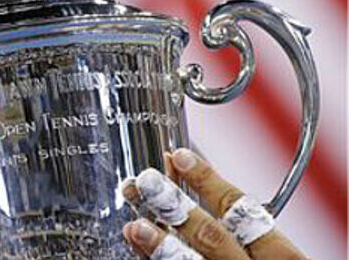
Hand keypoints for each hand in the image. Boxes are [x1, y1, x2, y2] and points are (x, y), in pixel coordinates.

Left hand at [121, 148, 306, 258]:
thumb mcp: (270, 258)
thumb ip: (244, 235)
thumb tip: (186, 184)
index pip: (244, 212)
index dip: (210, 181)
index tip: (179, 156)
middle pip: (214, 238)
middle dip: (177, 207)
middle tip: (145, 181)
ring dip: (161, 247)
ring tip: (135, 227)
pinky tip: (140, 258)